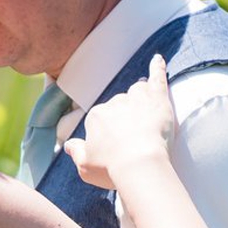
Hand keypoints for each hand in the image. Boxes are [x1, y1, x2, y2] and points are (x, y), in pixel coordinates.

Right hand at [63, 53, 173, 191]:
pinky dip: (158, 68)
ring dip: (141, 99)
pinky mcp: (157, 98)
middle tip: (136, 138)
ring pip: (137, 92)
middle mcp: (114, 103)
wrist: (140, 165)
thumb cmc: (112, 169)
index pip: (103, 117)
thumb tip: (68, 145)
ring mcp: (136, 98)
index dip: (111, 131)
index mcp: (96, 116)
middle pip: (121, 104)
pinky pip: (157, 77)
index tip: (118, 146)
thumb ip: (76, 152)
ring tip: (147, 113)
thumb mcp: (85, 166)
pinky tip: (159, 59)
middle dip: (127, 117)